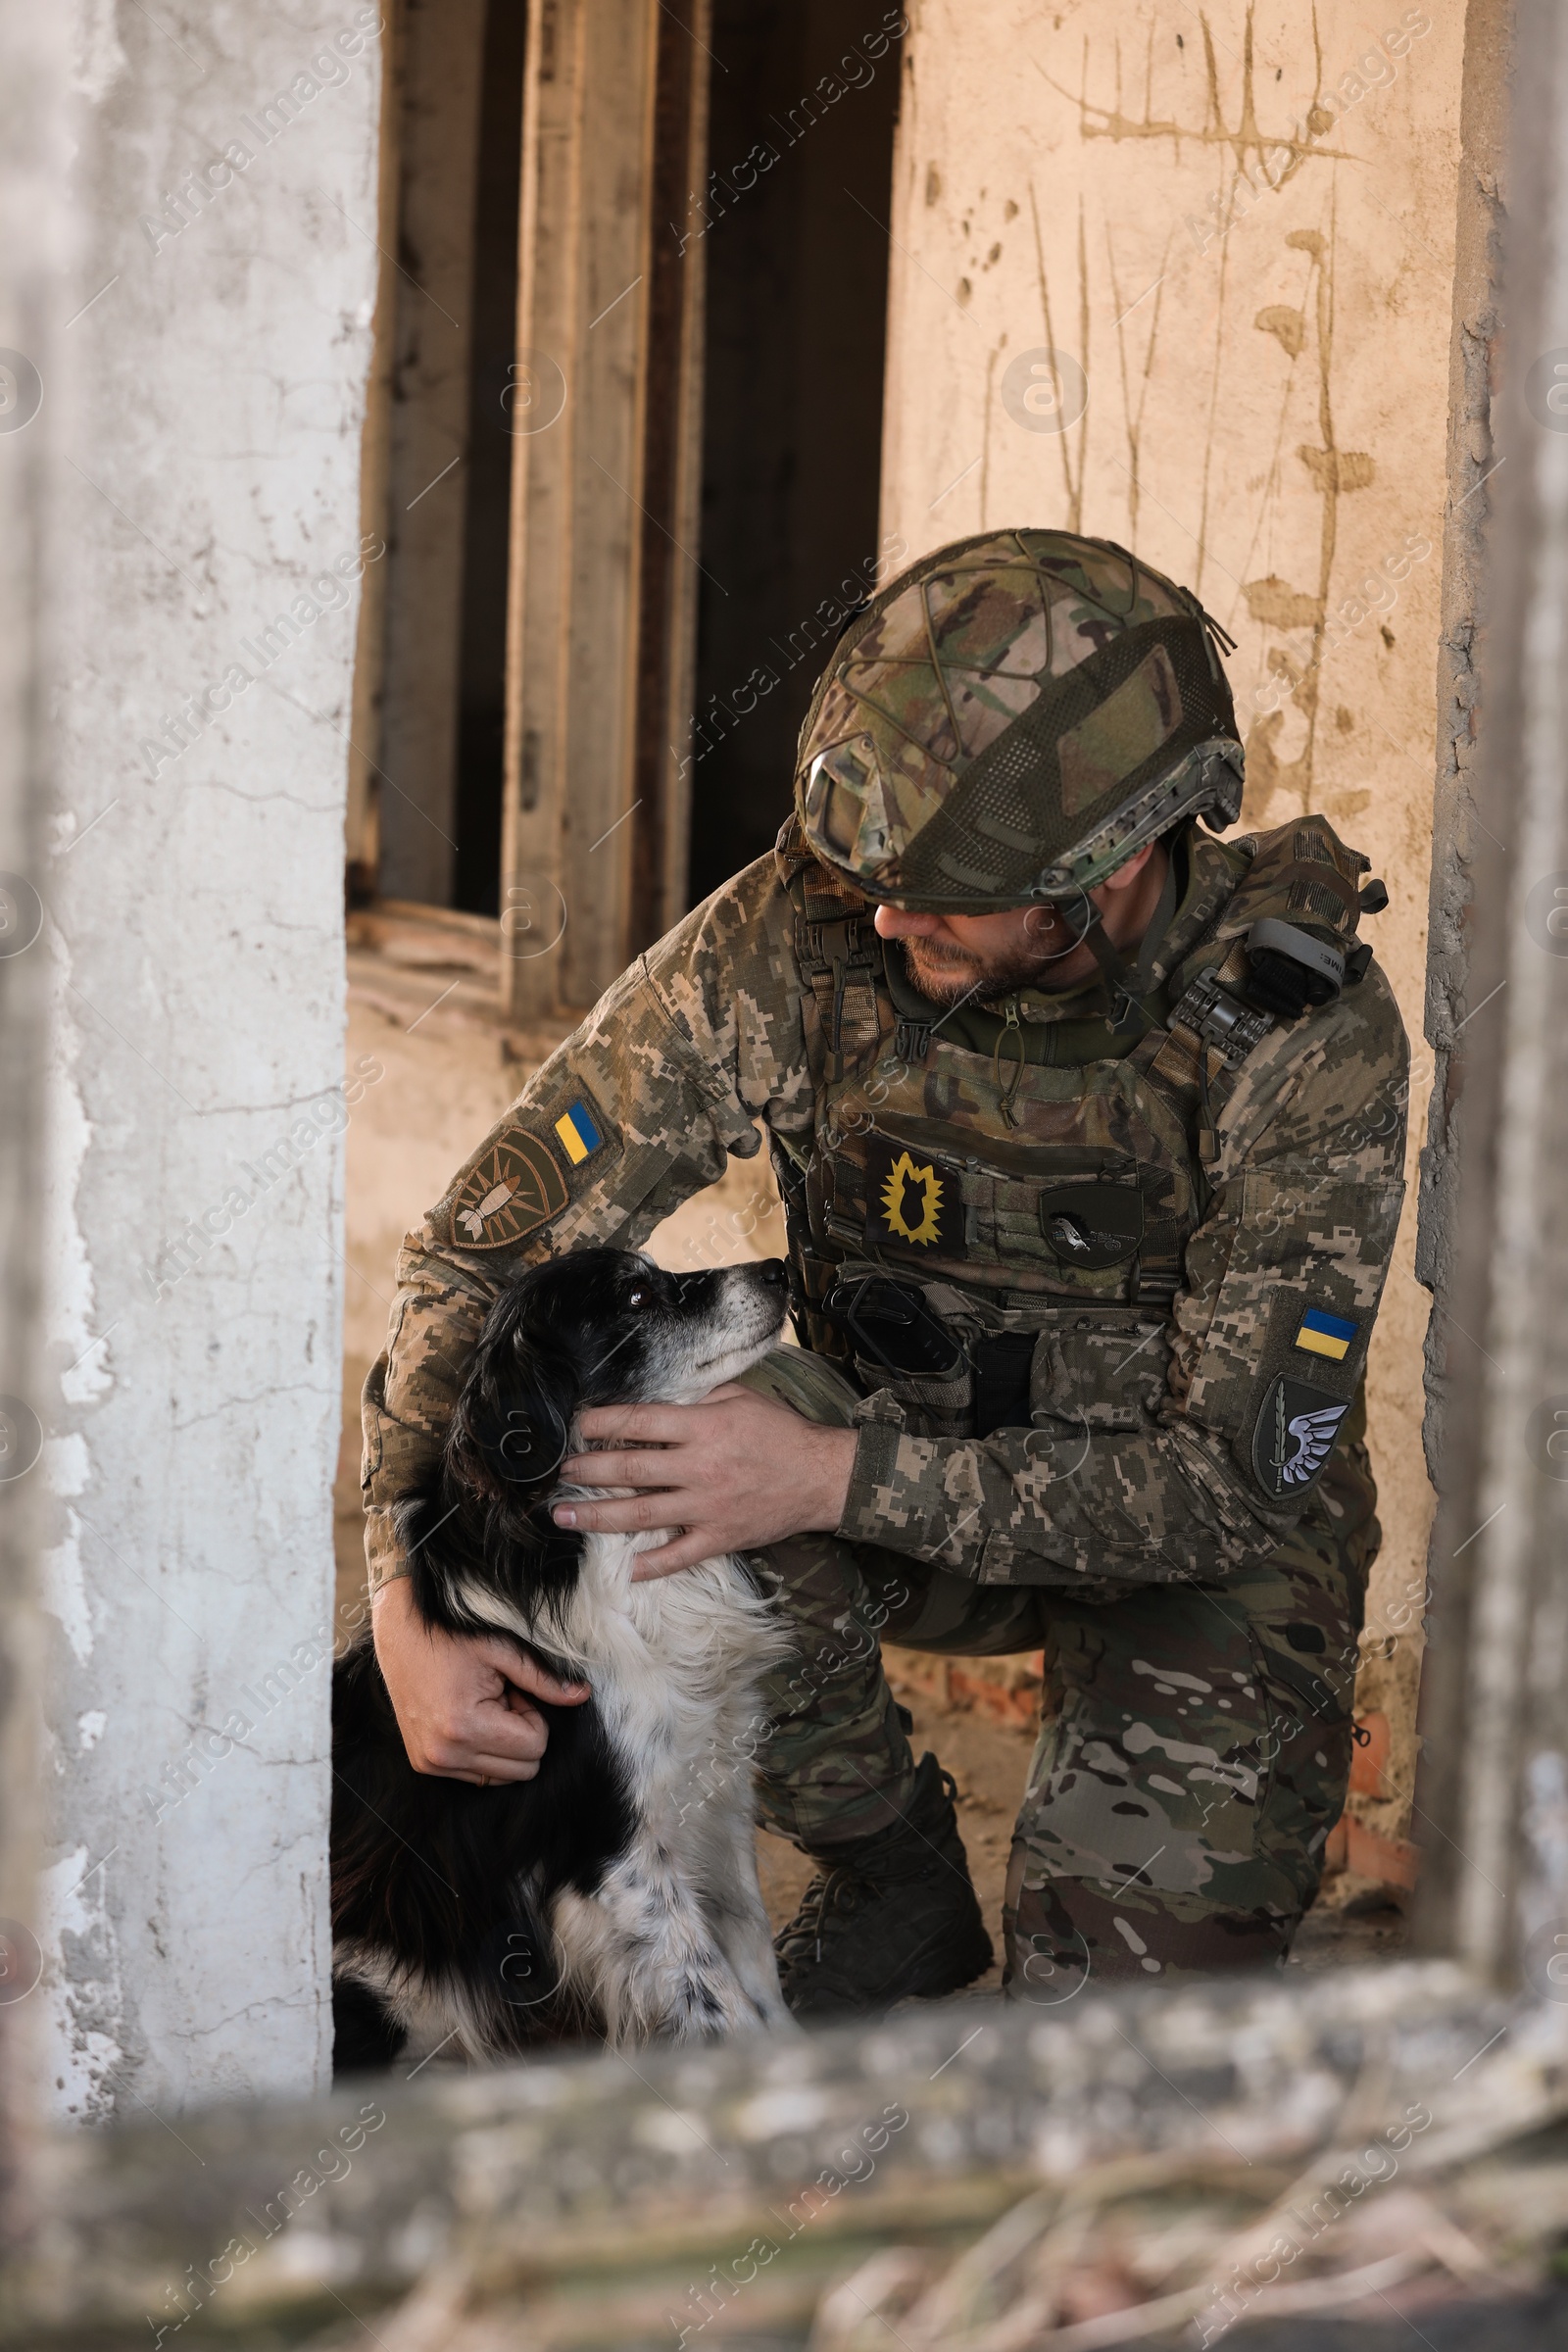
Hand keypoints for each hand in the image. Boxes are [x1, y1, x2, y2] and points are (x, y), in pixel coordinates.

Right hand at [371, 1574, 589, 1782]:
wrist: (401, 1632)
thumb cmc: (453, 1635)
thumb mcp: (503, 1651)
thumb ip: (545, 1679)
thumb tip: (583, 1696)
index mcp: (464, 1727)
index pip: (535, 1747)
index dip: (534, 1716)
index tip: (513, 1691)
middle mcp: (445, 1755)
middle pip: (523, 1770)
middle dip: (521, 1734)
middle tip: (501, 1698)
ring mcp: (431, 1764)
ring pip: (501, 1778)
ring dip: (503, 1745)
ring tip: (484, 1707)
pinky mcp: (424, 1765)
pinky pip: (477, 1777)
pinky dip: (483, 1751)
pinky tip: (470, 1717)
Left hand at [553, 1383, 858, 1579]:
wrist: (822, 1476)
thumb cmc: (781, 1432)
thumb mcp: (739, 1398)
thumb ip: (697, 1399)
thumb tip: (658, 1402)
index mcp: (703, 1427)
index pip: (639, 1421)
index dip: (603, 1422)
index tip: (578, 1425)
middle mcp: (699, 1467)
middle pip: (630, 1469)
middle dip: (588, 1471)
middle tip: (562, 1473)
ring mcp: (708, 1506)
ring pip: (642, 1514)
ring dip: (598, 1516)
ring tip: (564, 1515)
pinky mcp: (720, 1536)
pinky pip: (680, 1554)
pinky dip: (654, 1564)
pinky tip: (628, 1570)